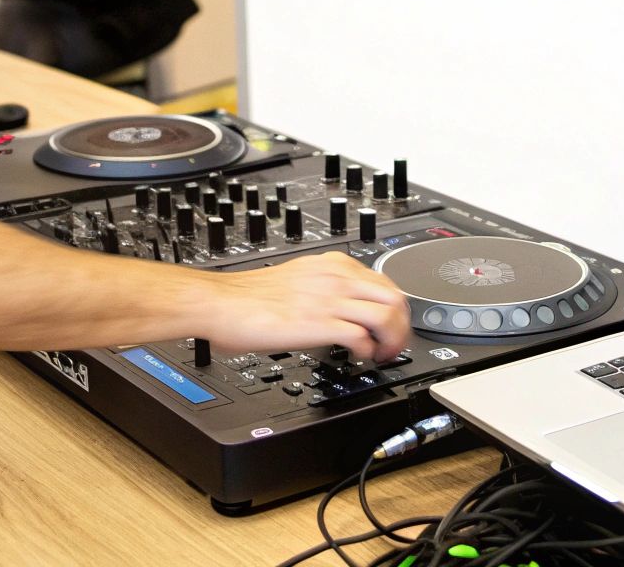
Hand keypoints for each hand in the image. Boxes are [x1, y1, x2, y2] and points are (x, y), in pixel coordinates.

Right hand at [198, 252, 411, 362]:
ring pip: (386, 316)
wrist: (222, 303)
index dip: (394, 308)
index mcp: (332, 265)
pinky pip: (362, 337)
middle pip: (394, 297)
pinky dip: (368, 351)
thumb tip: (335, 305)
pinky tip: (359, 357)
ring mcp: (330, 301)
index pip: (384, 281)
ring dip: (392, 340)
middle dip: (402, 325)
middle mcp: (336, 278)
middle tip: (394, 344)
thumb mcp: (296, 278)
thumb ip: (320, 287)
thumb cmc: (247, 296)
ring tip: (382, 354)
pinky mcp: (320, 324)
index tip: (390, 324)